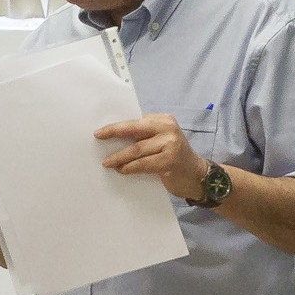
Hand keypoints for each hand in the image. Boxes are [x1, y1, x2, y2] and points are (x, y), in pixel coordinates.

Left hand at [96, 113, 212, 199]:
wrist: (196, 174)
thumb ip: (144, 137)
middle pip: (134, 130)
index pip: (136, 121)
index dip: (117, 126)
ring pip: (136, 149)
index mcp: (164, 120)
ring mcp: (170, 144)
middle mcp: (168, 128)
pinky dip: (130, 167)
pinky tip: (121, 170)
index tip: (100, 131)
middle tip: (98, 138)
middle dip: (114, 133)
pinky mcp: (169, 160)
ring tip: (107, 162)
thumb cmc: (173, 157)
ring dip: (119, 157)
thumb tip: (114, 139)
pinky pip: (143, 164)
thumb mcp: (161, 141)